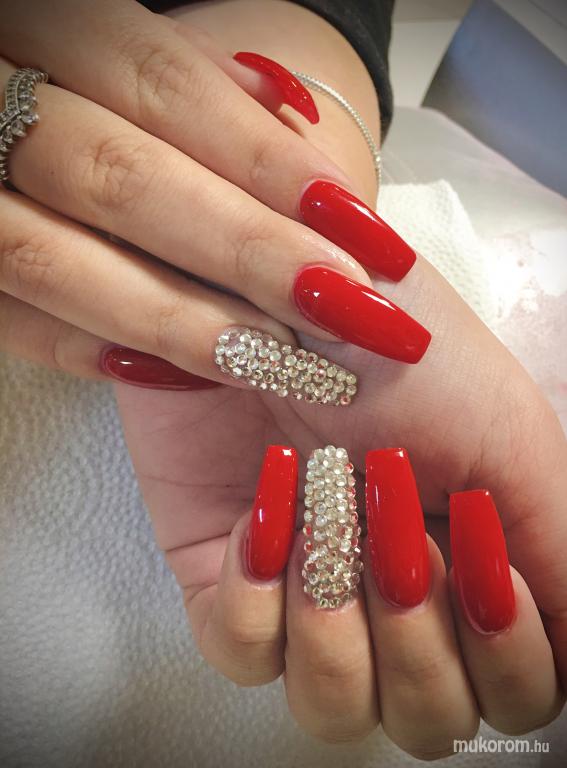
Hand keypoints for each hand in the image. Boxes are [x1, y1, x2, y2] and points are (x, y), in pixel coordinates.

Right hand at [1, 0, 422, 380]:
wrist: (12, 151)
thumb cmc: (115, 121)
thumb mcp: (150, 74)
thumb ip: (207, 91)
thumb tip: (287, 108)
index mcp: (54, 37)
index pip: (165, 83)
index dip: (262, 158)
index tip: (354, 224)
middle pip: (119, 177)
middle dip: (240, 246)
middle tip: (338, 300)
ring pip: (49, 260)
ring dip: (173, 315)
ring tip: (275, 354)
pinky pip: (9, 320)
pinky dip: (85, 350)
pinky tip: (176, 373)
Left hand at [114, 253, 566, 757]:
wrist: (286, 298)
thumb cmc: (401, 354)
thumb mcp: (510, 443)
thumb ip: (556, 553)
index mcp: (472, 576)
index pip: (514, 692)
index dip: (506, 650)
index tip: (480, 549)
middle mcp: (393, 602)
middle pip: (428, 716)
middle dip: (417, 625)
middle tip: (396, 510)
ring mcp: (307, 598)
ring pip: (335, 707)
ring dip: (340, 618)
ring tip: (330, 507)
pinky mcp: (227, 582)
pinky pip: (243, 655)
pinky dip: (259, 594)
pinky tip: (267, 517)